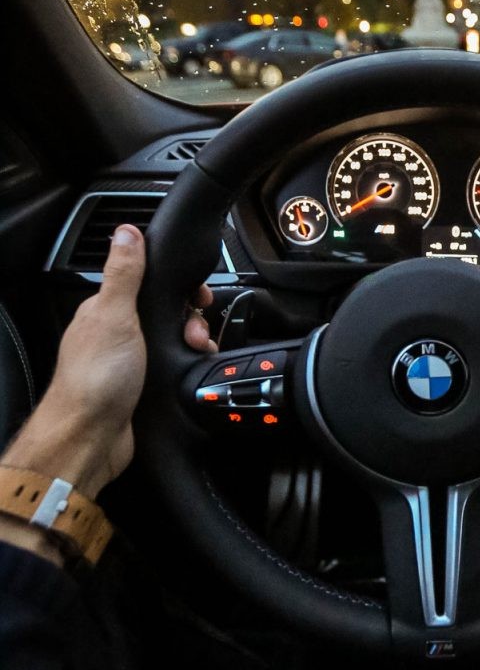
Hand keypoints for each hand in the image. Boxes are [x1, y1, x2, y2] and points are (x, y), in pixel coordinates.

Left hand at [2, 225, 215, 498]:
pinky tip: (193, 367)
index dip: (178, 285)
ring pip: (175, 338)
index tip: (197, 295)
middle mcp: (118, 333)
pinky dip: (190, 363)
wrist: (92, 437)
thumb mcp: (114, 316)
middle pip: (168, 311)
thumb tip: (126, 231)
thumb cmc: (96, 378)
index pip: (150, 282)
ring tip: (194, 351)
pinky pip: (176, 363)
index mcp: (107, 310)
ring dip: (193, 342)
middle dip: (190, 318)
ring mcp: (131, 359)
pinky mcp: (144, 384)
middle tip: (194, 331)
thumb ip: (124, 274)